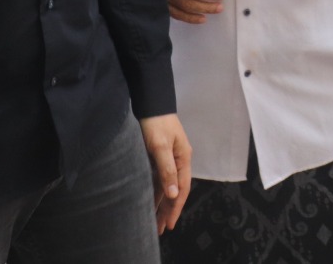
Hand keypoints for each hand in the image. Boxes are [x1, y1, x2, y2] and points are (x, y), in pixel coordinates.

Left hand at [140, 114, 191, 232]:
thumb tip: (174, 194)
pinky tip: (148, 201)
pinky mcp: (158, 155)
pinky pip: (157, 178)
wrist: (150, 102)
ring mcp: (168, 158)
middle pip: (174, 190)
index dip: (176, 207)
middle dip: (167, 210)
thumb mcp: (161, 147)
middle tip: (159, 229)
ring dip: (160, 202)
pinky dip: (154, 191)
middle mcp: (178, 160)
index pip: (182, 188)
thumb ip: (167, 170)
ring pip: (165, 185)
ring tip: (153, 221)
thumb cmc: (156, 123)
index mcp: (183, 158)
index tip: (169, 224)